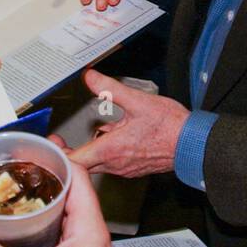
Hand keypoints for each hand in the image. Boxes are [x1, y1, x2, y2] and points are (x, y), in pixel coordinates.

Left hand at [66, 70, 188, 177]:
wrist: (192, 144)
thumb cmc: (170, 127)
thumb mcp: (138, 101)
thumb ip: (110, 88)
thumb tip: (91, 77)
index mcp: (111, 149)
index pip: (73, 161)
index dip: (58, 153)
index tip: (53, 142)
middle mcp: (115, 164)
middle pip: (82, 165)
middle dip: (70, 152)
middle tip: (60, 139)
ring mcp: (124, 169)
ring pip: (96, 164)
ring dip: (89, 152)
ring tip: (87, 135)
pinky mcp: (133, 168)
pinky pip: (111, 164)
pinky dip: (105, 153)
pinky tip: (113, 138)